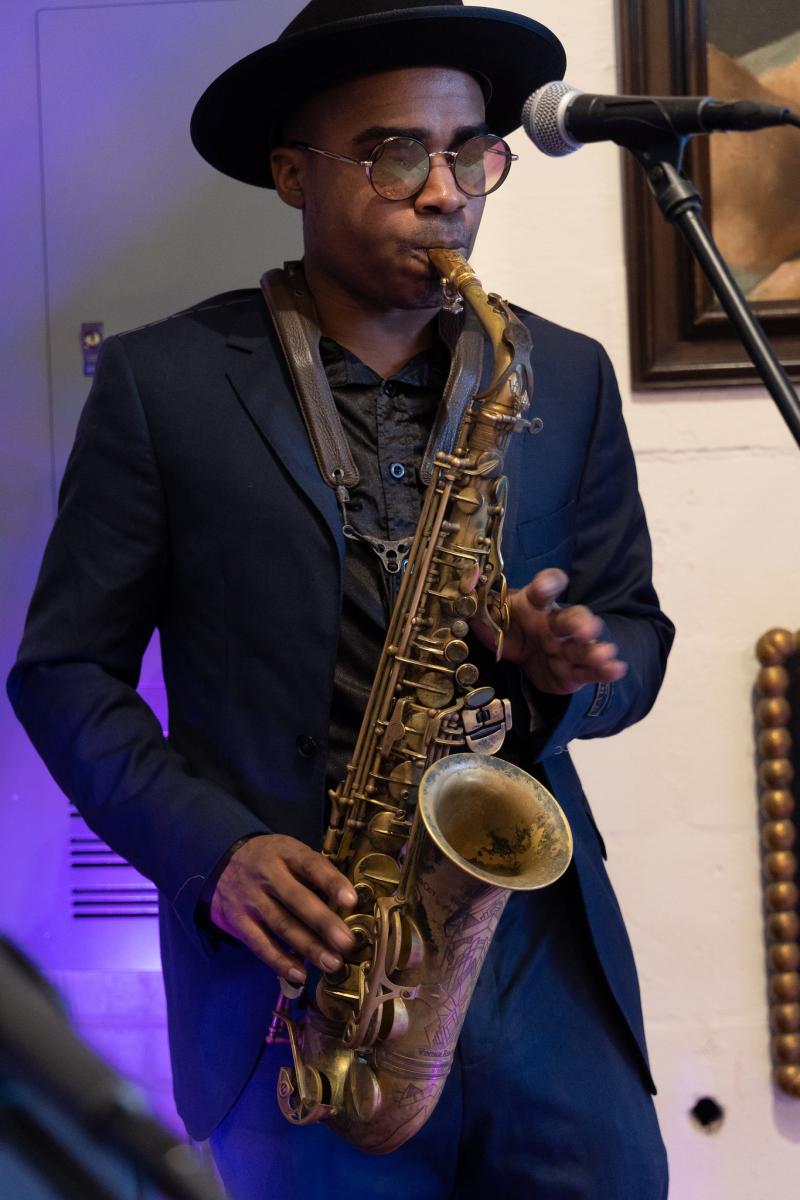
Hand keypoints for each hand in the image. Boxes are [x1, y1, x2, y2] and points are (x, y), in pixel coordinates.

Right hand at [209, 834, 356, 985]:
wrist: (223, 863)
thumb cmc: (271, 861)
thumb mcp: (289, 853)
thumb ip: (313, 873)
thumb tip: (347, 905)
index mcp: (285, 853)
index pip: (311, 865)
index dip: (331, 882)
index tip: (351, 901)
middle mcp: (267, 874)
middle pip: (297, 900)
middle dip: (323, 923)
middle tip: (347, 943)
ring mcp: (250, 899)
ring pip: (282, 924)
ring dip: (309, 947)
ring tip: (332, 963)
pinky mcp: (238, 921)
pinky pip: (260, 944)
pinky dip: (280, 961)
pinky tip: (300, 974)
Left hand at [475, 568, 626, 694]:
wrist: (521, 659)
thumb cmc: (508, 630)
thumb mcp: (487, 616)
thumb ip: (476, 600)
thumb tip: (468, 578)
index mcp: (534, 604)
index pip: (545, 587)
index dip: (548, 584)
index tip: (547, 586)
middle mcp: (556, 622)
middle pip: (572, 617)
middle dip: (580, 622)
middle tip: (586, 629)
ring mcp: (568, 646)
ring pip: (584, 646)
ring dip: (595, 649)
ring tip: (604, 654)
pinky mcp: (575, 669)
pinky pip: (590, 669)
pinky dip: (604, 670)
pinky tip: (616, 669)